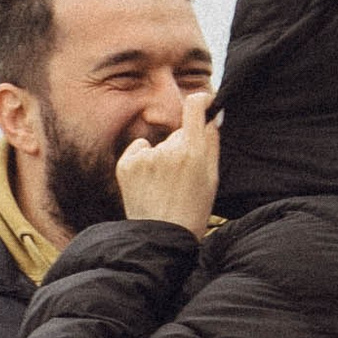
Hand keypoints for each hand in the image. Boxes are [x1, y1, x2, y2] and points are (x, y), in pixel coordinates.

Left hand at [116, 87, 219, 236]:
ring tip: (164, 186)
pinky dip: (142, 162)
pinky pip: (138, 150)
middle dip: (182, 146)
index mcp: (193, 151)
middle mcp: (167, 150)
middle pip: (178, 134)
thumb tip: (210, 114)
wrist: (162, 236)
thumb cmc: (192, 209)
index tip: (202, 102)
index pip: (194, 106)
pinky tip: (147, 184)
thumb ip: (212, 142)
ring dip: (161, 158)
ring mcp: (144, 157)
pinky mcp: (125, 164)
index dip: (200, 100)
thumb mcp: (212, 177)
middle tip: (182, 177)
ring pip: (158, 145)